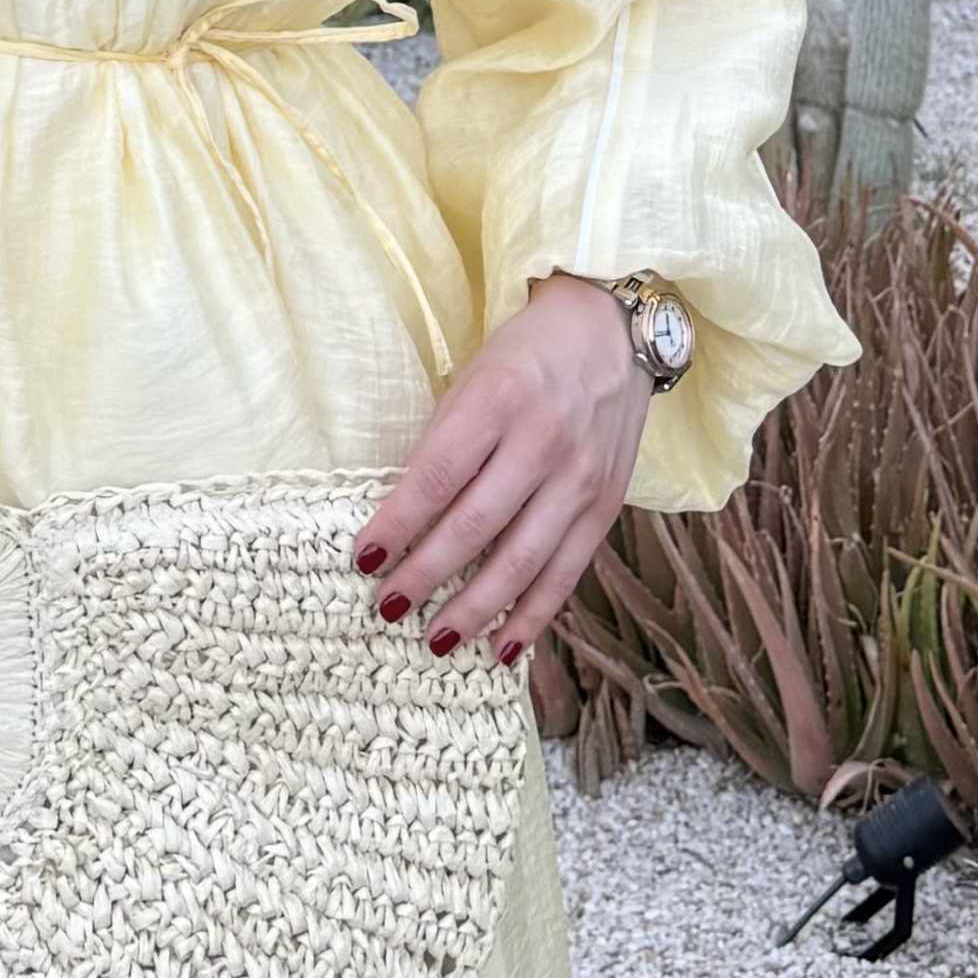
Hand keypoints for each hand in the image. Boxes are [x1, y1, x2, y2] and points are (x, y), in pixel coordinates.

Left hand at [352, 272, 651, 663]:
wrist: (614, 330)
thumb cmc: (526, 355)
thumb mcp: (473, 379)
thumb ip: (444, 444)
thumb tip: (402, 520)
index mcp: (499, 402)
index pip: (436, 477)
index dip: (397, 525)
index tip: (363, 561)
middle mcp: (544, 442)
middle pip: (475, 527)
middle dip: (425, 576)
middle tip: (387, 609)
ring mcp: (581, 479)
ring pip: (522, 562)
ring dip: (475, 610)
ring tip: (435, 641)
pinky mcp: (608, 505)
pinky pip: (567, 573)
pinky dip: (533, 615)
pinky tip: (503, 648)